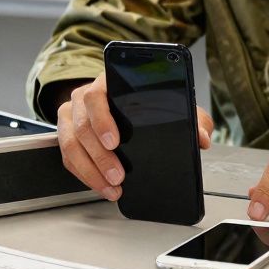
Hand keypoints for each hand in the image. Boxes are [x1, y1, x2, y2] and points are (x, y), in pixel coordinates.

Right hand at [55, 73, 214, 200]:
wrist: (131, 104)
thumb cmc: (150, 103)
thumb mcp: (175, 106)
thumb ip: (193, 119)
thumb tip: (201, 137)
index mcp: (108, 82)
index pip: (96, 96)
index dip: (102, 120)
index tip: (115, 142)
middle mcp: (85, 96)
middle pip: (82, 125)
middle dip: (100, 156)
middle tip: (118, 175)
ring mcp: (73, 114)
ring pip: (71, 143)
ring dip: (90, 170)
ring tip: (111, 187)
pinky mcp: (67, 133)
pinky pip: (68, 156)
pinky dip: (84, 175)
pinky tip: (102, 186)